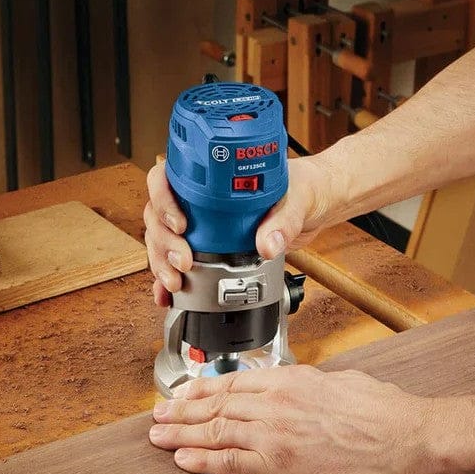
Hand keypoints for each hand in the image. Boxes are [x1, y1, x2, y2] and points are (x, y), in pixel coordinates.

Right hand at [143, 156, 335, 306]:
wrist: (316, 205)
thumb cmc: (303, 188)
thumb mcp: (296, 200)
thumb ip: (283, 220)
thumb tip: (267, 244)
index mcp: (212, 178)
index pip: (166, 179)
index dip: (163, 201)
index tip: (180, 225)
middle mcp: (199, 200)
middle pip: (158, 216)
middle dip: (163, 243)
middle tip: (183, 262)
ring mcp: (201, 225)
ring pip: (163, 241)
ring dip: (162, 263)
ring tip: (175, 283)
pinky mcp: (210, 248)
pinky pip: (180, 262)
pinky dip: (169, 280)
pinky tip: (167, 295)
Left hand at [148, 365, 443, 473]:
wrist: (410, 439)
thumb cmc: (386, 412)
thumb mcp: (343, 382)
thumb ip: (311, 384)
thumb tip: (298, 385)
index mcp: (292, 380)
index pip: (233, 383)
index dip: (201, 389)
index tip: (182, 394)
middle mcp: (276, 403)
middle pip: (216, 406)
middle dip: (182, 411)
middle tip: (157, 415)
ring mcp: (275, 435)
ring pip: (215, 431)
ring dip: (181, 434)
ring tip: (158, 436)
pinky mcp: (282, 467)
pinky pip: (231, 463)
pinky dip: (203, 461)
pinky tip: (183, 460)